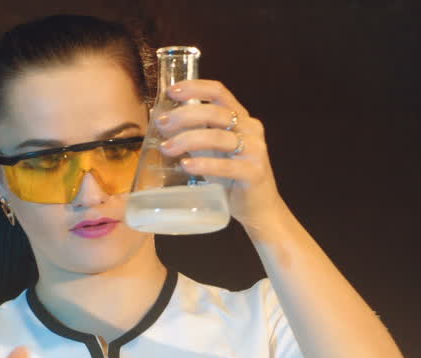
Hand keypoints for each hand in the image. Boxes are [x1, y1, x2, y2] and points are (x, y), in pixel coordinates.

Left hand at [154, 79, 284, 229]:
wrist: (258, 207)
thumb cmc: (231, 176)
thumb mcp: (212, 150)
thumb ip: (194, 135)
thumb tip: (163, 121)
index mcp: (241, 118)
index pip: (219, 92)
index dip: (195, 87)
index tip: (171, 91)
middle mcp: (251, 129)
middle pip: (215, 112)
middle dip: (184, 116)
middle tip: (162, 124)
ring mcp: (255, 150)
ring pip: (217, 137)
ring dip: (187, 140)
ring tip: (166, 148)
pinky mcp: (253, 172)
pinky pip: (225, 166)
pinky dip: (203, 164)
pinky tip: (186, 165)